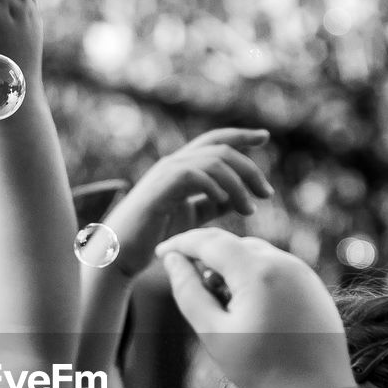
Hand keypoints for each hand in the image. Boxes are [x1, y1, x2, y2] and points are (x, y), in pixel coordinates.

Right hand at [105, 129, 273, 275]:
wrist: (121, 251)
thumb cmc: (154, 235)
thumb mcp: (193, 217)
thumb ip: (213, 204)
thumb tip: (240, 198)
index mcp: (182, 166)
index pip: (215, 140)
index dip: (241, 136)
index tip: (265, 137)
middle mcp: (173, 163)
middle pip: (221, 148)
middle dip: (249, 168)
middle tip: (266, 193)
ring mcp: (165, 174)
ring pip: (212, 161)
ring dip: (238, 184)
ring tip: (249, 209)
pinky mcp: (159, 189)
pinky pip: (193, 176)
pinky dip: (214, 187)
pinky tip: (225, 205)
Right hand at [155, 228, 354, 387]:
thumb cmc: (261, 370)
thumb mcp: (214, 333)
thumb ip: (188, 291)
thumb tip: (173, 260)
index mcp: (258, 272)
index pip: (210, 241)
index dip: (181, 242)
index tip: (160, 252)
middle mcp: (285, 263)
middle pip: (234, 244)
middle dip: (207, 256)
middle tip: (189, 283)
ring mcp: (303, 273)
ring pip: (256, 254)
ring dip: (231, 266)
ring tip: (221, 303)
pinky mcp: (313, 286)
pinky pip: (276, 267)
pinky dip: (254, 275)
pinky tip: (248, 307)